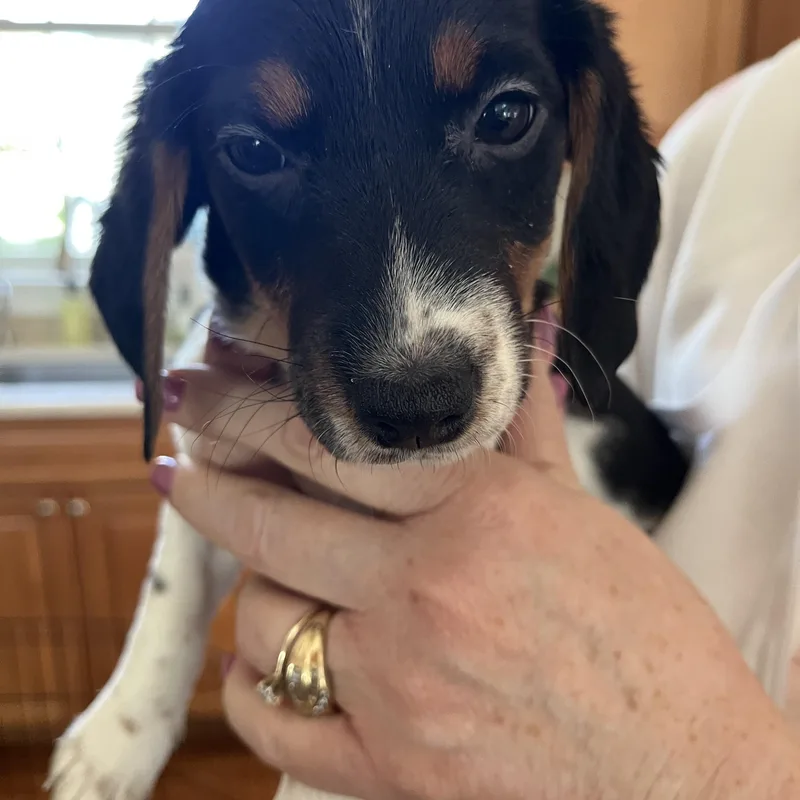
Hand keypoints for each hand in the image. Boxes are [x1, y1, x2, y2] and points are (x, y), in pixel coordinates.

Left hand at [149, 351, 797, 799]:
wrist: (678, 769)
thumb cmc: (643, 638)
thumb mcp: (583, 517)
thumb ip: (524, 430)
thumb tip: (516, 342)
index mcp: (475, 514)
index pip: (328, 441)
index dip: (247, 410)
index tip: (201, 396)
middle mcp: (425, 591)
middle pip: (273, 521)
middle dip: (210, 481)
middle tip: (182, 463)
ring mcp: (399, 685)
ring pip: (263, 619)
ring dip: (256, 590)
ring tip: (280, 577)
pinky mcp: (389, 767)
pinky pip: (274, 723)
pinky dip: (251, 687)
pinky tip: (261, 663)